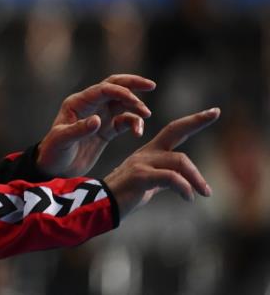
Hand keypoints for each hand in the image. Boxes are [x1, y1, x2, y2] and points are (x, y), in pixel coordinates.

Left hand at [36, 74, 155, 176]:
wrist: (54, 169)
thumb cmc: (53, 151)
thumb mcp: (62, 140)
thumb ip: (79, 129)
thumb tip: (97, 120)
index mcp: (78, 103)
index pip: (103, 89)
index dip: (121, 91)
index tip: (136, 101)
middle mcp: (90, 106)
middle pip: (114, 87)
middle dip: (133, 84)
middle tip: (151, 85)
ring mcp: (99, 117)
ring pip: (122, 104)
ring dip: (136, 107)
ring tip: (146, 115)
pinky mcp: (106, 130)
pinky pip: (124, 121)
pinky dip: (134, 123)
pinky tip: (138, 132)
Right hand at [104, 107, 219, 219]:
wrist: (102, 205)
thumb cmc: (125, 195)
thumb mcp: (149, 183)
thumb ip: (165, 178)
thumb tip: (183, 183)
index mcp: (150, 152)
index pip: (174, 131)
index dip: (193, 121)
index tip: (212, 112)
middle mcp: (147, 152)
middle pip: (174, 130)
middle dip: (196, 120)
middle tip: (215, 112)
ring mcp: (142, 162)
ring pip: (179, 161)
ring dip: (196, 178)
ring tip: (206, 193)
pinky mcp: (140, 176)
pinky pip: (171, 178)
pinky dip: (185, 188)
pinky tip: (188, 198)